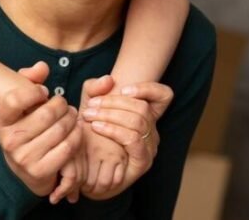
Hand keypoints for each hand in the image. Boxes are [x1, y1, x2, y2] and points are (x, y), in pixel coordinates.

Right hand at [0, 62, 83, 197]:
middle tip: (66, 105)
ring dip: (72, 120)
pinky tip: (76, 131)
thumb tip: (42, 67)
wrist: (25, 171)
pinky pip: (66, 147)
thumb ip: (29, 80)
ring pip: (58, 130)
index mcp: (0, 121)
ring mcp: (24, 157)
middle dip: (61, 105)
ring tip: (73, 116)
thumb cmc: (26, 130)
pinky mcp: (40, 171)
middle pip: (44, 114)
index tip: (44, 92)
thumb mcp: (22, 107)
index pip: (13, 100)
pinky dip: (76, 136)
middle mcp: (8, 140)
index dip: (33, 92)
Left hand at [79, 79, 173, 196]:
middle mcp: (152, 130)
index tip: (123, 87)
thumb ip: (94, 88)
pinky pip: (133, 140)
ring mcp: (149, 147)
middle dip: (113, 102)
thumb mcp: (89, 105)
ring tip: (89, 116)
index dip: (148, 88)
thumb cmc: (88, 133)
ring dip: (110, 115)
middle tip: (90, 105)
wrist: (84, 169)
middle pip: (142, 107)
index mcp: (145, 115)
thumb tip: (109, 79)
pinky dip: (114, 130)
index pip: (164, 95)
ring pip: (138, 122)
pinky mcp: (142, 162)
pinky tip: (97, 127)